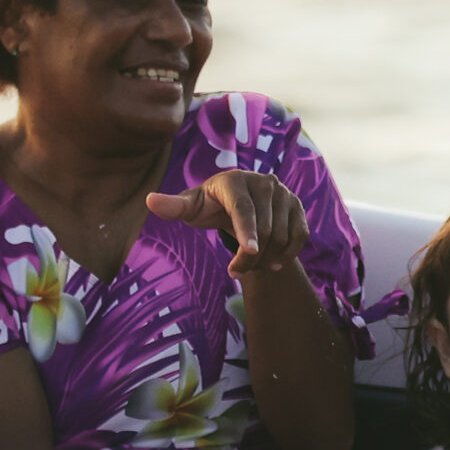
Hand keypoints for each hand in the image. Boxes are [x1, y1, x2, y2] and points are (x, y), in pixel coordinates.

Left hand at [146, 170, 309, 276]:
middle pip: (264, 229)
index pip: (244, 209)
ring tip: (252, 263)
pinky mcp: (298, 206)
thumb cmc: (210, 207)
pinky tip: (273, 262)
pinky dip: (288, 254)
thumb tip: (150, 201)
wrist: (239, 202)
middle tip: (236, 270)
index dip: (247, 232)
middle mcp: (264, 182)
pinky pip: (299, 236)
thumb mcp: (192, 207)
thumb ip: (174, 206)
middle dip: (250, 257)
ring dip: (267, 258)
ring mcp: (284, 193)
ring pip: (282, 236)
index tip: (249, 252)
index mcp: (235, 180)